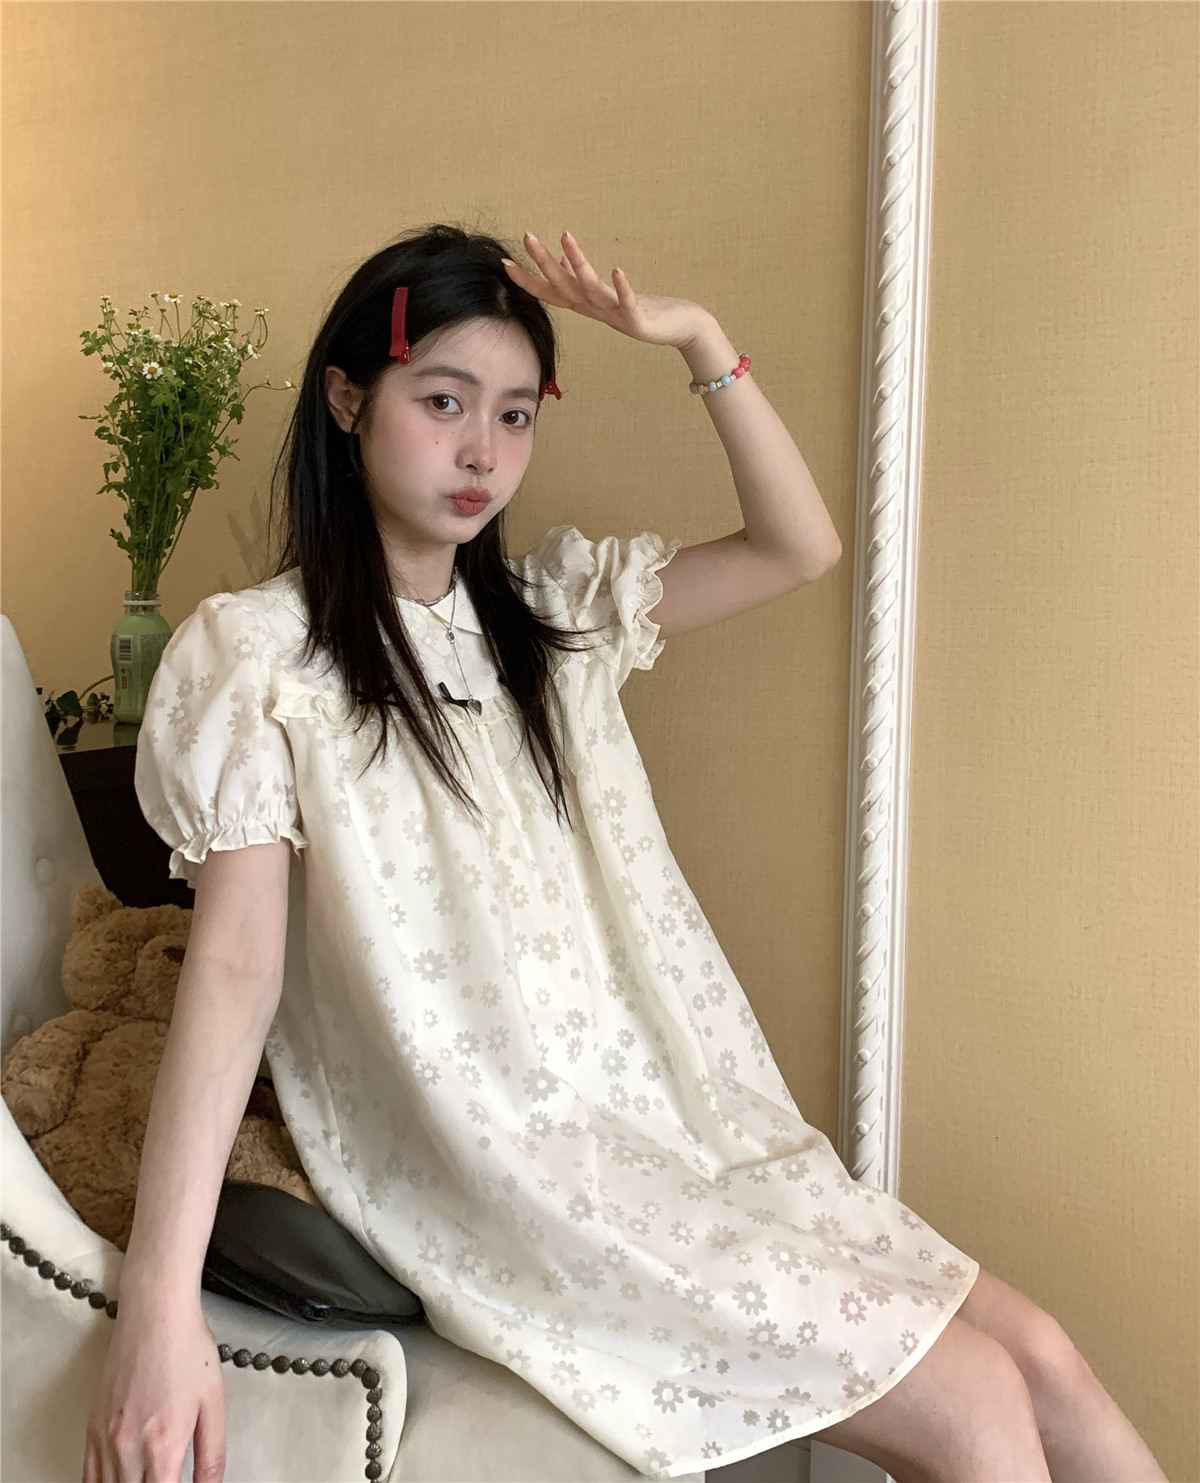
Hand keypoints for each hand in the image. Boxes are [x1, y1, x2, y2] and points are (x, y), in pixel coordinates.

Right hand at [503, 231, 709, 350]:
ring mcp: (616, 317)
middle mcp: (597, 311)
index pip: (551, 292)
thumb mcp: (610, 294)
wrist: (681, 329)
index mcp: (588, 305)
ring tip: (566, 237)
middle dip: (544, 263)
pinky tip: (616, 269)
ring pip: (591, 290)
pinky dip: (621, 287)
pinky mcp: (638, 321)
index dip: (528, 279)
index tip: (505, 262)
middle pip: (564, 287)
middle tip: (527, 236)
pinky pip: (627, 302)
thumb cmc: (646, 309)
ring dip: (578, 264)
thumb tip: (563, 261)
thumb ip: (584, 281)